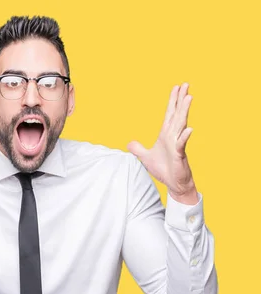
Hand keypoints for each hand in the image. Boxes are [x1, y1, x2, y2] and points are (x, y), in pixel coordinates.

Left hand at [127, 83, 197, 203]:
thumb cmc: (163, 169)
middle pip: (177, 114)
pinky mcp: (180, 155)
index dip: (172, 101)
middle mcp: (173, 136)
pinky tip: (189, 129)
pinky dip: (184, 137)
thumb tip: (129, 143)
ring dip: (184, 111)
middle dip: (181, 99)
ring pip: (181, 125)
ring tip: (189, 97)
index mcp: (166, 135)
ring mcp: (177, 144)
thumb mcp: (145, 158)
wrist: (173, 183)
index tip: (177, 87)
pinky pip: (182, 144)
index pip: (170, 114)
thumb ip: (138, 149)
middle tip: (186, 84)